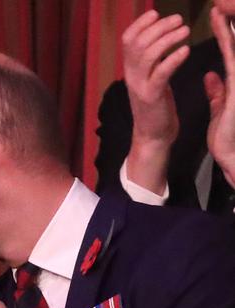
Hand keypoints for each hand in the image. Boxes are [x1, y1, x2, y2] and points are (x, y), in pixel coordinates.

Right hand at [122, 10, 189, 193]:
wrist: (152, 137)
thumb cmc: (157, 108)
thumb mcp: (151, 80)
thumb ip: (152, 61)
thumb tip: (161, 39)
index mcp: (130, 70)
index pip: (127, 39)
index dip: (141, 23)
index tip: (157, 13)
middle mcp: (131, 76)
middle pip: (137, 42)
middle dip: (159, 27)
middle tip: (179, 20)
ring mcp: (140, 86)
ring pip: (147, 54)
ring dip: (167, 38)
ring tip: (185, 30)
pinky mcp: (152, 97)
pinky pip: (161, 73)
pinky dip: (173, 59)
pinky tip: (186, 51)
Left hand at [206, 6, 234, 188]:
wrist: (232, 156)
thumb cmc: (227, 137)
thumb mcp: (220, 108)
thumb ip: (217, 91)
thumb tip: (211, 75)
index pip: (232, 50)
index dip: (227, 30)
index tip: (218, 12)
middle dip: (231, 22)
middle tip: (221, 2)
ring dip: (231, 27)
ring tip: (221, 7)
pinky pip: (233, 58)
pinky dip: (228, 42)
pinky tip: (223, 27)